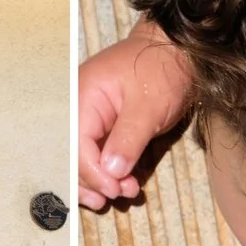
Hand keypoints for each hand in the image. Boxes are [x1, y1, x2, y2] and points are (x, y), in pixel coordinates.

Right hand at [77, 24, 194, 209]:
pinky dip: (105, 172)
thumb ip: (128, 139)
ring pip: (80, 160)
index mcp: (82, 98)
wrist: (174, 52)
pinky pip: (94, 155)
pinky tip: (121, 183)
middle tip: (120, 193)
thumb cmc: (161, 70)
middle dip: (94, 180)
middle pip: (71, 157)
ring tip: (123, 192)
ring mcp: (88, 119)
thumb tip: (111, 172)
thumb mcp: (149, 106)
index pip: (76, 146)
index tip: (114, 189)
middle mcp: (77, 109)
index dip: (93, 173)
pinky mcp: (100, 127)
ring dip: (99, 181)